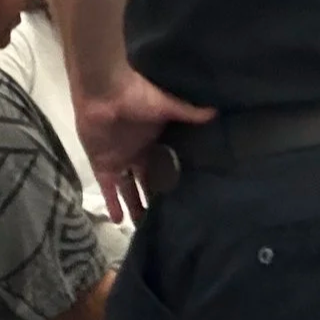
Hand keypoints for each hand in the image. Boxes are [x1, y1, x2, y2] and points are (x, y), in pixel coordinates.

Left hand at [75, 68, 215, 224]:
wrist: (104, 89)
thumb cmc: (137, 94)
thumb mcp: (167, 105)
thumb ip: (189, 112)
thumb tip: (217, 112)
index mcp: (154, 142)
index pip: (165, 168)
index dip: (172, 184)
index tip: (184, 201)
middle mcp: (138, 154)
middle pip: (148, 184)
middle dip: (155, 201)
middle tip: (166, 223)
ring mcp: (119, 160)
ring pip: (129, 190)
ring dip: (135, 208)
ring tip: (144, 230)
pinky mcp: (102, 164)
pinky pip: (108, 188)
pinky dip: (112, 203)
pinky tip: (118, 221)